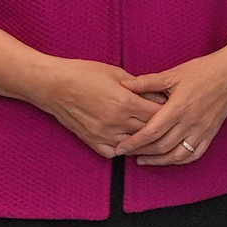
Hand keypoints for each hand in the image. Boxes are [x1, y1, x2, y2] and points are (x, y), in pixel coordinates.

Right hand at [30, 55, 161, 155]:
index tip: (173, 108)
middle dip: (160, 126)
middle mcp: (116, 121)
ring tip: (151, 133)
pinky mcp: (91, 141)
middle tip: (167, 122)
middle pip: (149, 131)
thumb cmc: (84, 73)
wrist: (53, 85)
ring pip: (134, 145)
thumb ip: (140, 87)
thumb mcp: (116, 73)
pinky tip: (127, 140)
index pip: (157, 113)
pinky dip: (123, 148)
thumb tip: (160, 97)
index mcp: (125, 102)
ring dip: (143, 140)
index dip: (168, 111)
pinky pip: (114, 152)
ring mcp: (103, 134)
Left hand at [123, 43, 226, 167]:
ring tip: (143, 159)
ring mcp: (202, 130)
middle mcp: (190, 122)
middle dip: (141, 152)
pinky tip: (168, 159)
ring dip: (158, 160)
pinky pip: (194, 154)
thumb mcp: (174, 73)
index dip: (134, 142)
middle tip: (126, 153)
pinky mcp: (211, 133)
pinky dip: (179, 160)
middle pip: (161, 146)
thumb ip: (148, 82)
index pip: (151, 131)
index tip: (121, 147)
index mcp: (179, 107)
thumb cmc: (203, 70)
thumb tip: (124, 83)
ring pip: (177, 154)